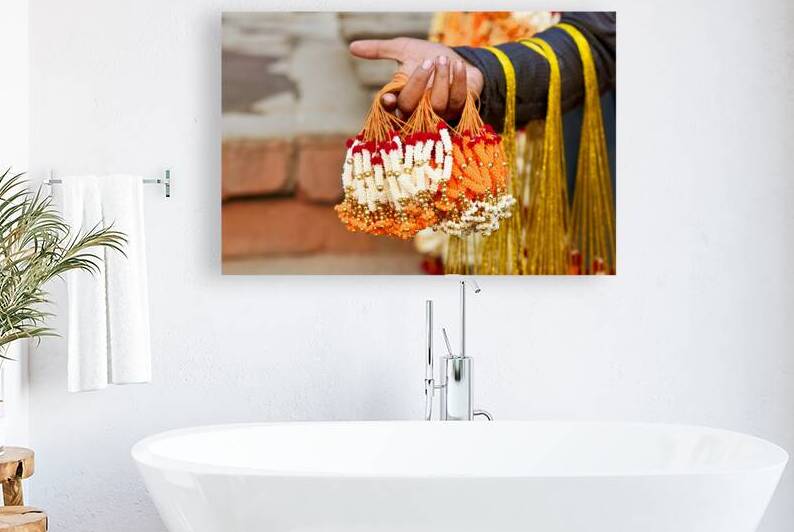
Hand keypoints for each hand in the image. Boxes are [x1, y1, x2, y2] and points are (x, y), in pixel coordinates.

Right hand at [349, 37, 483, 120]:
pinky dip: (458, 81)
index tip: (389, 97)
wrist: (457, 60)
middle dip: (418, 84)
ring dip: (441, 79)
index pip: (389, 109)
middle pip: (410, 108)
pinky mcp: (459, 111)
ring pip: (436, 106)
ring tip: (442, 59)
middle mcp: (417, 112)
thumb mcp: (403, 49)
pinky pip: (457, 100)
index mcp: (400, 100)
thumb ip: (380, 50)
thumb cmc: (427, 57)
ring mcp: (438, 115)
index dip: (389, 106)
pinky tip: (457, 65)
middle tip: (427, 62)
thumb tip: (352, 47)